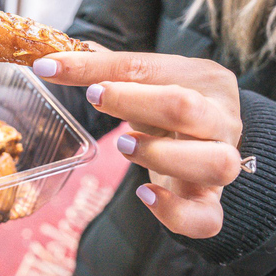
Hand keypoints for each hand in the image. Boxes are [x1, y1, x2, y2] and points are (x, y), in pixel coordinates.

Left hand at [33, 51, 242, 238]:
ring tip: (124, 146)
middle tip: (96, 97)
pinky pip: (206, 217)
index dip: (96, 67)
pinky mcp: (210, 203)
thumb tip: (52, 58)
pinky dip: (175, 212)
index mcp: (205, 80)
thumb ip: (106, 70)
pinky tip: (145, 195)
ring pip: (213, 163)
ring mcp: (224, 163)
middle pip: (189, 109)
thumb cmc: (170, 109)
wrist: (211, 145)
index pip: (148, 67)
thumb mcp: (146, 84)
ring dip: (161, 154)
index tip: (52, 66)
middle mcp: (222, 120)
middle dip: (137, 102)